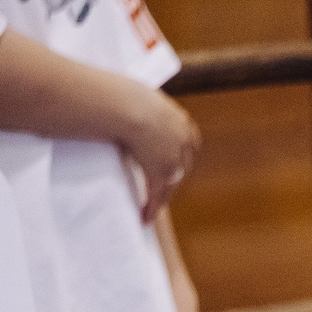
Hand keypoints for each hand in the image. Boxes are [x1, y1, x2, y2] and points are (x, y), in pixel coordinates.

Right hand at [118, 87, 198, 221]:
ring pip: (171, 183)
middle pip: (182, 166)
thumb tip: (123, 100)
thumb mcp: (139, 97)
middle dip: (173, 178)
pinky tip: (145, 217)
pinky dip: (151, 207)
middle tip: (162, 189)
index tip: (175, 164)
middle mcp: (183, 141)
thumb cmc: (123, 95)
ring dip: (162, 197)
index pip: (187, 144)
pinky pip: (156, 194)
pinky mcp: (161, 172)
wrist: (128, 106)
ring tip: (152, 209)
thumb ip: (140, 104)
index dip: (180, 156)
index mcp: (181, 121)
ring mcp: (174, 159)